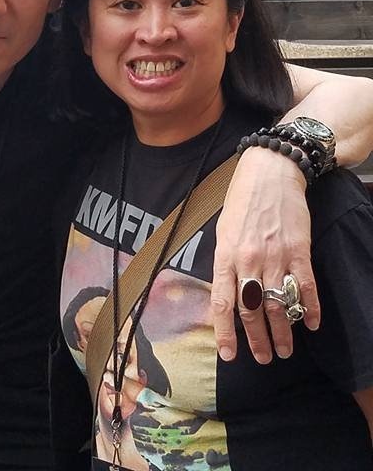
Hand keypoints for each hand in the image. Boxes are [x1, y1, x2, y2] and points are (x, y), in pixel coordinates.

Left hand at [211, 147, 320, 363]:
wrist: (270, 174)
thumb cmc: (241, 201)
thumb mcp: (223, 231)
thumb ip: (225, 263)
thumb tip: (227, 293)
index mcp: (225, 255)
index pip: (222, 303)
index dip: (226, 332)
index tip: (229, 354)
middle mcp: (248, 260)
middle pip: (252, 310)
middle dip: (257, 339)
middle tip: (263, 359)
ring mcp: (275, 256)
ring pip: (278, 304)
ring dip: (282, 332)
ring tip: (285, 351)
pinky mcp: (299, 251)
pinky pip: (305, 287)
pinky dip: (309, 309)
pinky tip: (310, 325)